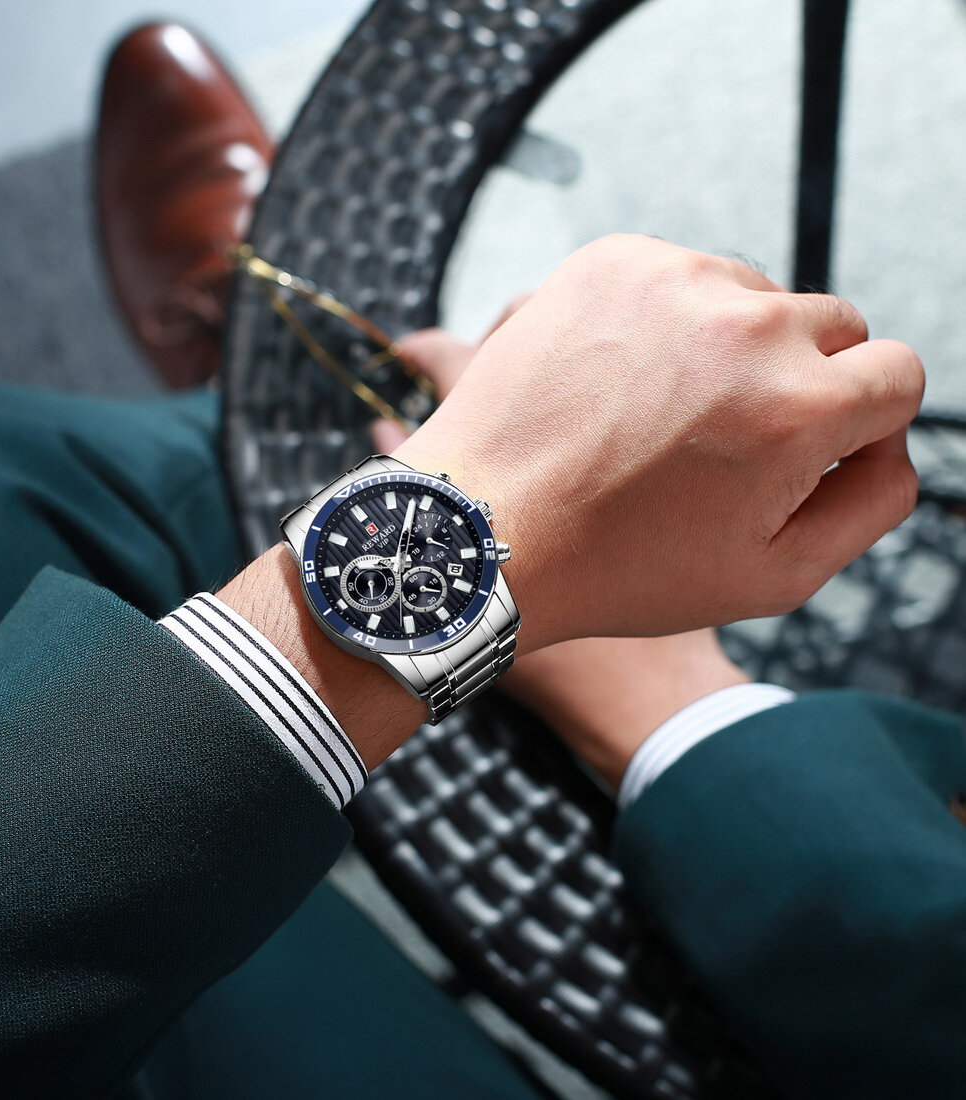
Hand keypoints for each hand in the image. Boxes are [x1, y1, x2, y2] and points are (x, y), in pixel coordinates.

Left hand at [393, 234, 922, 647]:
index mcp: (798, 407)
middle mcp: (746, 326)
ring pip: (756, 297)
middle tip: (723, 442)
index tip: (802, 451)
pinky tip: (624, 382)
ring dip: (731, 347)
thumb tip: (889, 440)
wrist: (486, 531)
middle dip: (798, 382)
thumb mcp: (772, 576)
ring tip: (660, 416)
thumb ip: (871, 502)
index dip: (858, 422)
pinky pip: (684, 278)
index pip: (897, 374)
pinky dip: (668, 321)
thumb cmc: (619, 566)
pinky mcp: (615, 259)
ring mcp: (674, 280)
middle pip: (832, 328)